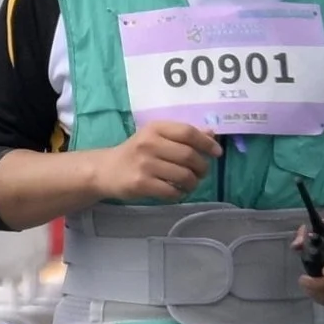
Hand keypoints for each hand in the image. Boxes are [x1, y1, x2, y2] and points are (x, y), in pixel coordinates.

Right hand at [82, 118, 219, 206]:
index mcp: (155, 128)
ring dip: (193, 183)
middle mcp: (149, 144)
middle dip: (202, 167)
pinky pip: (171, 191)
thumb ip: (183, 135)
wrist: (106, 170)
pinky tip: (176, 191)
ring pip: (184, 176)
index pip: (188, 132)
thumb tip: (212, 133)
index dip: (207, 143)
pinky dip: (179, 194)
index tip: (217, 153)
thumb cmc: (137, 152)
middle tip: (201, 172)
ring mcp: (144, 164)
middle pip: (189, 156)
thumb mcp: (157, 137)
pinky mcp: (141, 184)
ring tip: (190, 183)